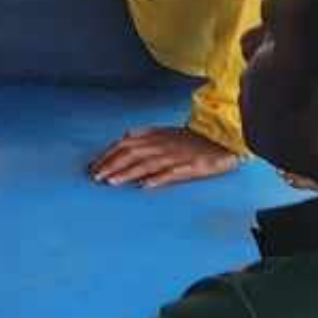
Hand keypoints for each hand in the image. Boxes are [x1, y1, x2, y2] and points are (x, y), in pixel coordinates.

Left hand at [86, 125, 242, 188]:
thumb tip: (124, 136)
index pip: (125, 144)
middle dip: (111, 165)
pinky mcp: (192, 166)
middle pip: (131, 153)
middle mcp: (162, 144)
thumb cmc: (193, 138)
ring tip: (111, 181)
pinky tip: (145, 186)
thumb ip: (145, 134)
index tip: (92, 166)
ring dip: (127, 172)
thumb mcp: (167, 132)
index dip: (107, 154)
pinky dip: (158, 179)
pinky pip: (173, 173)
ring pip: (147, 163)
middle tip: (94, 177)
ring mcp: (176, 156)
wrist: (224, 137)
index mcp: (156, 136)